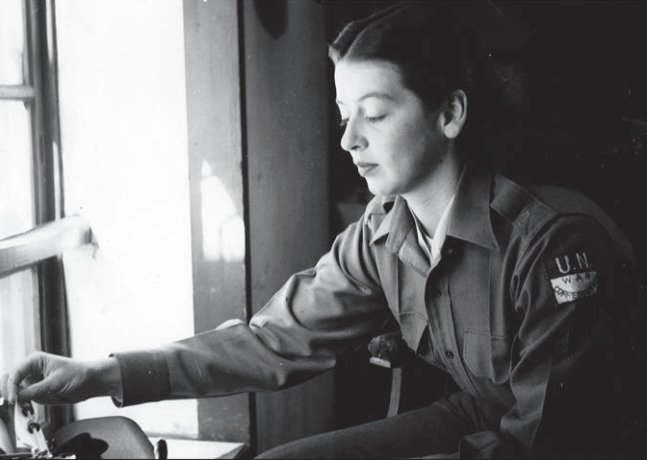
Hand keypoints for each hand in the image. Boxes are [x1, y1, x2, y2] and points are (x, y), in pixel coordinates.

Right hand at [0, 351, 121, 404]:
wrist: (90, 382)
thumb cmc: (77, 374)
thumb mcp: (55, 382)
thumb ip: (35, 390)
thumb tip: (17, 396)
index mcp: (34, 360)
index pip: (15, 374)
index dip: (11, 387)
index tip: (12, 400)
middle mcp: (30, 370)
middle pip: (10, 382)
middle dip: (8, 393)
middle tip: (10, 404)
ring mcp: (32, 382)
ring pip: (15, 393)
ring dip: (16, 401)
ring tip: (23, 406)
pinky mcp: (36, 392)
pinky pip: (24, 400)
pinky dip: (24, 405)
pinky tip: (28, 407)